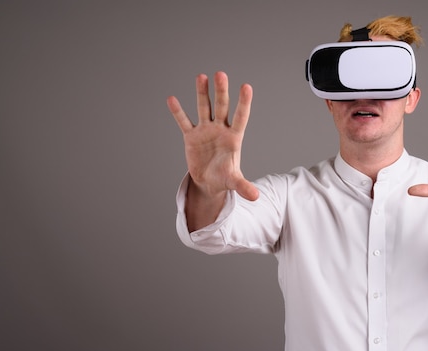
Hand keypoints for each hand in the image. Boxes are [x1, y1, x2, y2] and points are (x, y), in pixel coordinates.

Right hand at [167, 71, 258, 200]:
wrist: (209, 181)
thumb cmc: (224, 178)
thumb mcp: (234, 182)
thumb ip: (244, 187)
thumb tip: (255, 197)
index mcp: (233, 138)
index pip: (241, 117)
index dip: (244, 103)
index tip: (247, 86)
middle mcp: (220, 130)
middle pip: (222, 107)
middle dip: (221, 92)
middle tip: (220, 74)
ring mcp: (206, 131)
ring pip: (204, 108)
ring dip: (202, 93)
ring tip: (201, 76)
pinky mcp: (191, 136)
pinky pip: (184, 122)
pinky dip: (178, 112)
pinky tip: (172, 99)